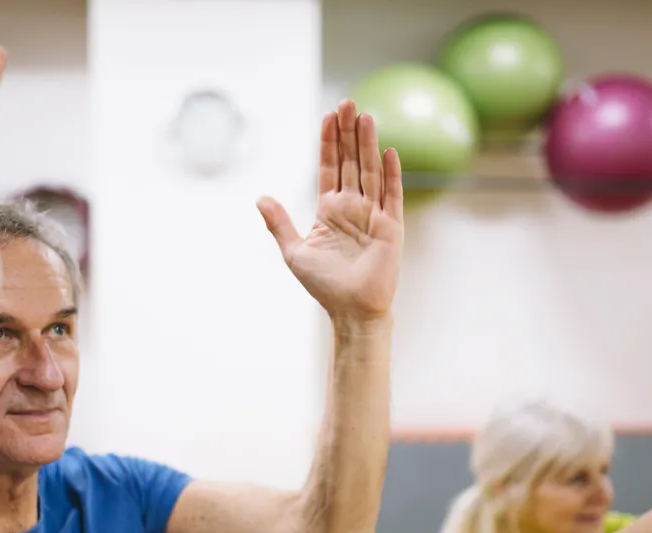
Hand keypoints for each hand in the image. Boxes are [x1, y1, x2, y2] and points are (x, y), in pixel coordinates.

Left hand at [256, 100, 403, 325]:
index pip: (330, 167)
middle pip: (351, 161)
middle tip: (347, 102)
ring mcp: (373, 214)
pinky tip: (388, 151)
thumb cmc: (324, 286)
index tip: (328, 116)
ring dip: (368, 144)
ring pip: (370, 171)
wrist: (351, 310)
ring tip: (365, 116)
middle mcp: (353, 207)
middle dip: (348, 133)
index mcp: (330, 210)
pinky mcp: (390, 227)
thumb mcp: (294, 252)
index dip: (329, 142)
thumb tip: (259, 197)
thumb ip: (279, 223)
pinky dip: (391, 174)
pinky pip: (391, 195)